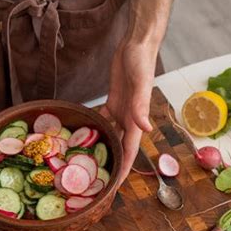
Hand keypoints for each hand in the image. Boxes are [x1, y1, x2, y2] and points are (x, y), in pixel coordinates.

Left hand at [101, 39, 157, 184]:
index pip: (130, 151)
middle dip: (112, 164)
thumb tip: (146, 128)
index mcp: (136, 120)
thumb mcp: (141, 84)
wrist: (137, 44)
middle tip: (98, 180)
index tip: (115, 186)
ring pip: (111, 135)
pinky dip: (96, 127)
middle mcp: (129, 119)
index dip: (124, 169)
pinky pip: (103, 118)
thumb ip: (141, 106)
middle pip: (120, 147)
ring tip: (89, 162)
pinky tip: (84, 135)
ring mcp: (121, 110)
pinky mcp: (113, 100)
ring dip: (103, 148)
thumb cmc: (142, 62)